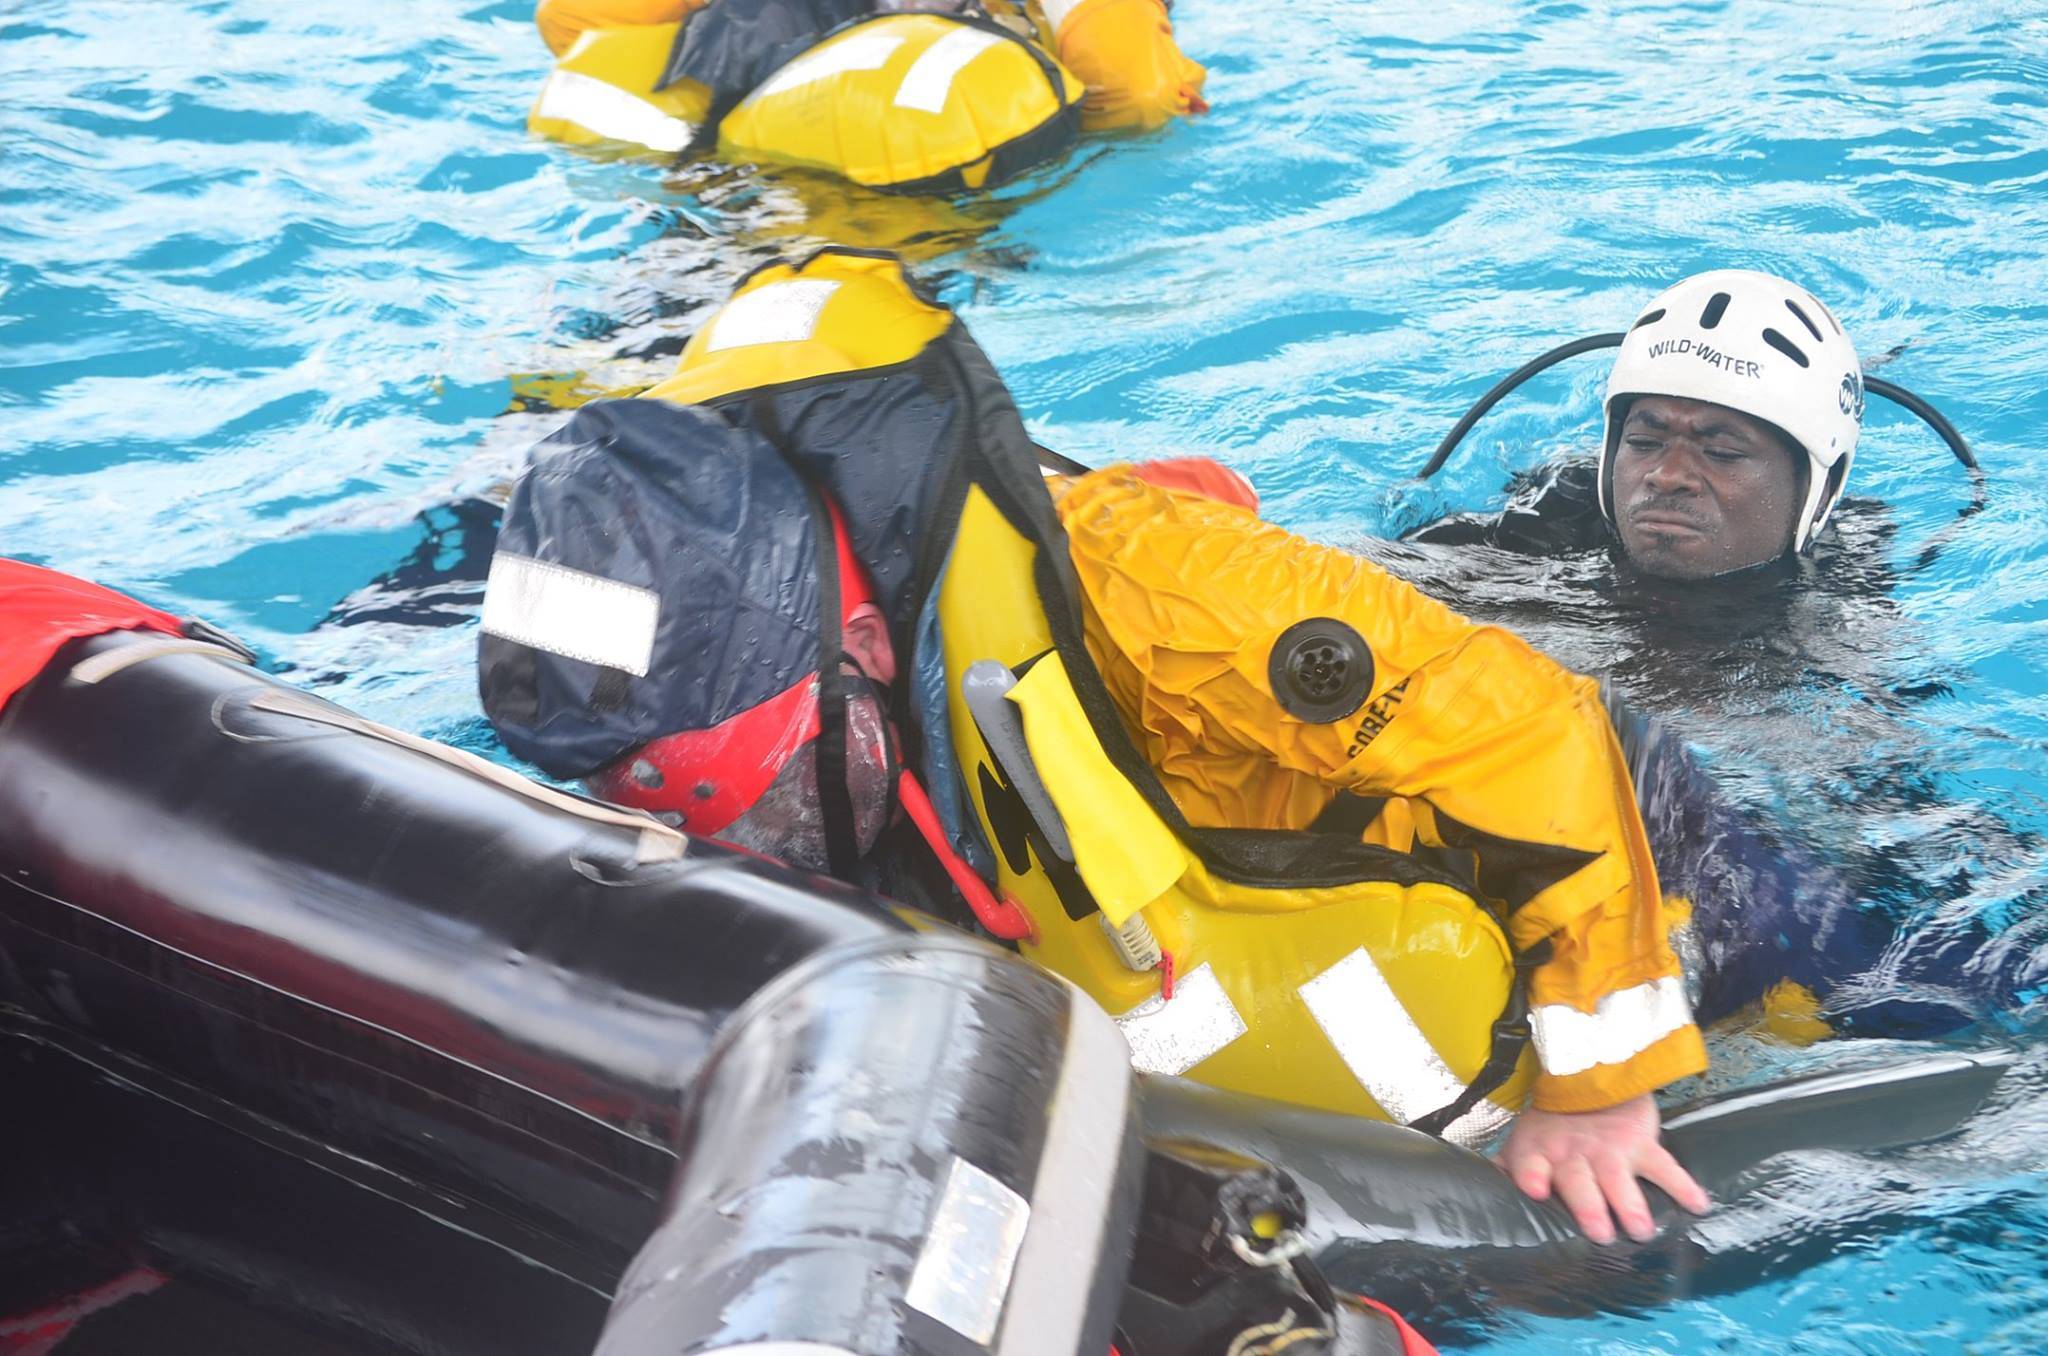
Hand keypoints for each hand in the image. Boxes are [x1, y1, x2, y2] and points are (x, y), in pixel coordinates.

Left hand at [1498, 1093, 1709, 1243]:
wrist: (1589, 1076)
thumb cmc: (1553, 1120)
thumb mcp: (1525, 1139)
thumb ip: (1509, 1168)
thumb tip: (1481, 1196)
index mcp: (1540, 1153)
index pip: (1530, 1165)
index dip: (1531, 1176)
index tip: (1535, 1189)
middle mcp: (1573, 1153)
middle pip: (1579, 1181)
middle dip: (1589, 1206)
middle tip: (1600, 1234)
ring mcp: (1609, 1148)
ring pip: (1619, 1178)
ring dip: (1630, 1204)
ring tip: (1641, 1230)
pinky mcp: (1639, 1142)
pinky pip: (1664, 1165)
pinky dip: (1682, 1185)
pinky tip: (1697, 1204)